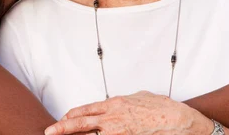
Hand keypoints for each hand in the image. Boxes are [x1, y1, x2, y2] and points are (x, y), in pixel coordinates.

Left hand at [44, 91, 213, 134]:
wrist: (179, 119)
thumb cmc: (162, 107)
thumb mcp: (139, 97)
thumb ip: (125, 101)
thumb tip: (118, 103)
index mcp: (114, 103)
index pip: (85, 110)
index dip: (70, 117)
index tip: (60, 120)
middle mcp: (112, 117)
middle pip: (80, 123)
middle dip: (62, 128)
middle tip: (48, 132)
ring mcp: (118, 131)